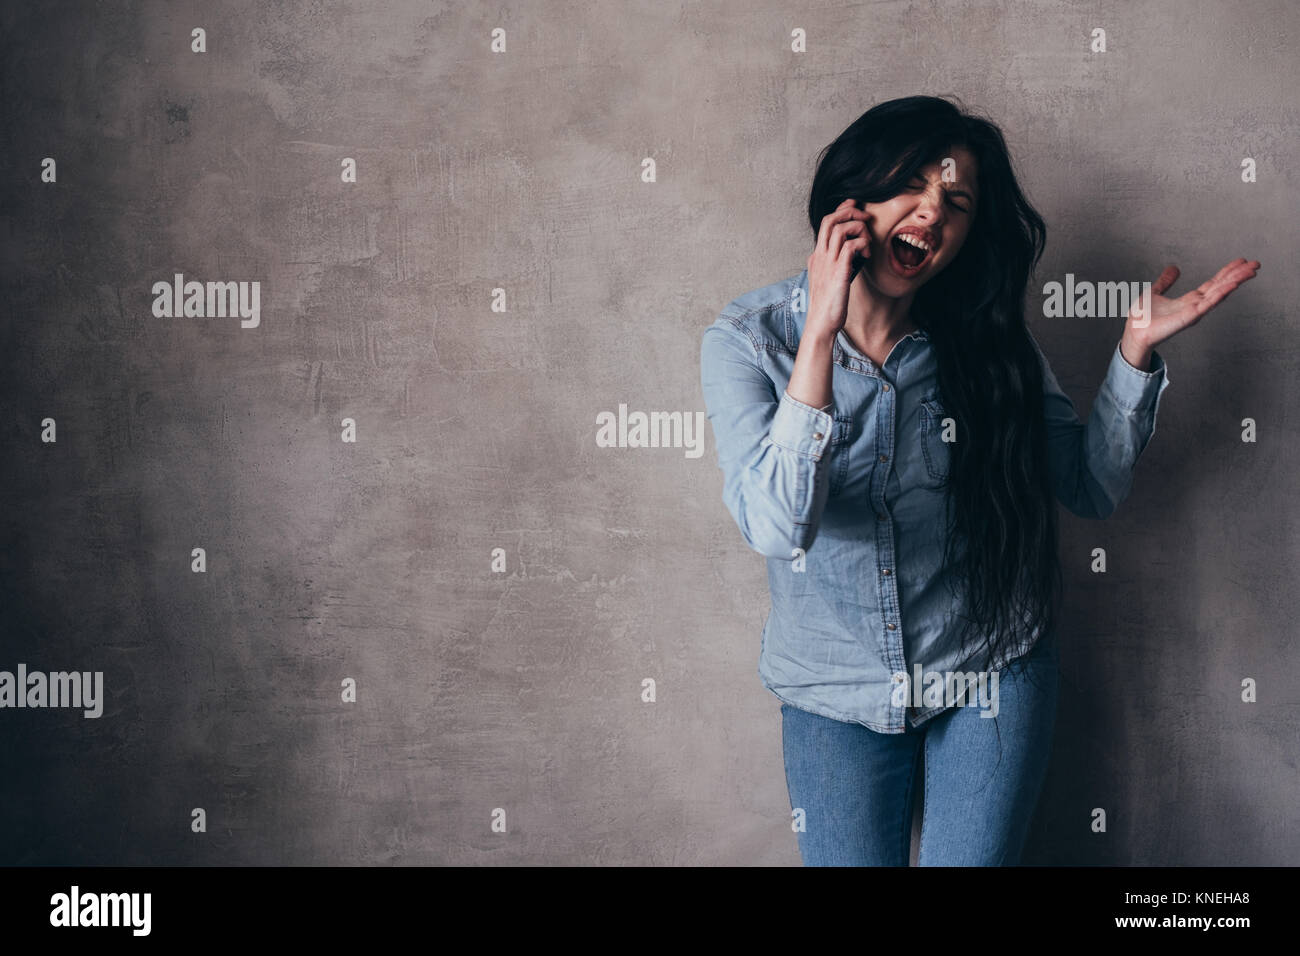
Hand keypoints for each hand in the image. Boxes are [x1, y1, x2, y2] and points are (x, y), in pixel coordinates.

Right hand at [806, 199, 872, 343]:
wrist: (821, 325)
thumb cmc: (827, 306)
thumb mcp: (829, 281)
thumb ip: (835, 266)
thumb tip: (851, 256)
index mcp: (816, 257)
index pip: (826, 223)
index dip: (841, 210)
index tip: (855, 208)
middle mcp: (819, 256)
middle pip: (830, 219)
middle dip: (850, 212)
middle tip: (865, 218)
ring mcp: (827, 263)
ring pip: (840, 229)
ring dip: (858, 228)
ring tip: (867, 241)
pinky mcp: (838, 272)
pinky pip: (850, 246)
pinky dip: (862, 244)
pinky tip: (867, 255)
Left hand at [1121, 259, 1259, 367]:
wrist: (1134, 331)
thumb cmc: (1142, 317)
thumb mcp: (1155, 292)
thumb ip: (1166, 281)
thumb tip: (1174, 268)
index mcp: (1189, 300)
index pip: (1213, 284)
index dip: (1227, 272)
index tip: (1240, 262)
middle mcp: (1196, 305)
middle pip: (1221, 287)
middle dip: (1238, 275)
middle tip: (1255, 263)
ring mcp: (1195, 311)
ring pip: (1220, 293)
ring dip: (1236, 281)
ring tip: (1251, 271)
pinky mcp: (1190, 317)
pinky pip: (1209, 303)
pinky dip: (1221, 293)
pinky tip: (1233, 284)